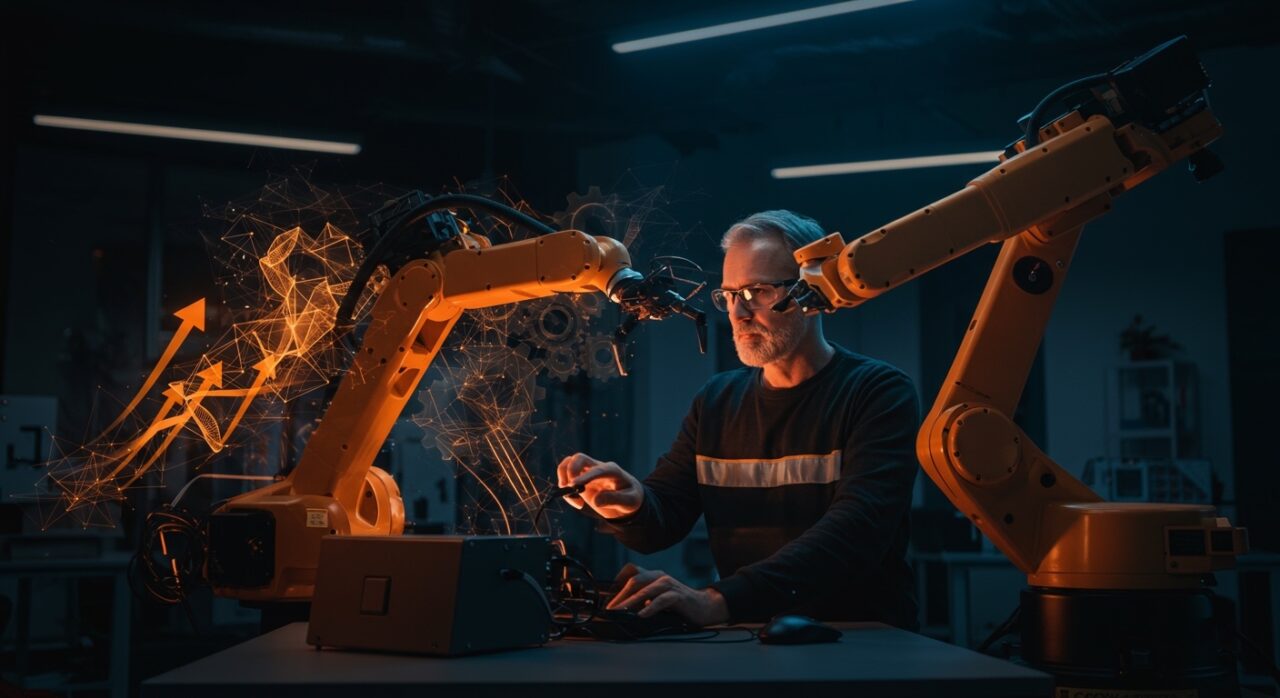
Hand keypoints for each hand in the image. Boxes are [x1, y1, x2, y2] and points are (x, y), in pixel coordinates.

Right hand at [556, 452, 643, 518]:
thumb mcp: (630, 502)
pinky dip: (565, 489)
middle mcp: (599, 468)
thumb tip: (595, 501)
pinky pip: (567, 477)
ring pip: (569, 462)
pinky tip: (577, 503)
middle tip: (569, 487)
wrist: (627, 499)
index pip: (598, 470)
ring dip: (563, 476)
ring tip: (569, 495)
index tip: (574, 485)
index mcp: (613, 471)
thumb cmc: (631, 499)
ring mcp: (588, 472)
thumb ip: (615, 500)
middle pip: (579, 458)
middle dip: (570, 470)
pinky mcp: (581, 479)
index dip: (586, 476)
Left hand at [606, 563, 728, 625]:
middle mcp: (660, 577)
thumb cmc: (680, 605)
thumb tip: (623, 609)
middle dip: (620, 595)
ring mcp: (670, 585)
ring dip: (631, 601)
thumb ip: (644, 599)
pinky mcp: (679, 595)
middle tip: (610, 609)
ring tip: (620, 612)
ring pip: (646, 589)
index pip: (631, 575)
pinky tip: (642, 615)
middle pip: (635, 581)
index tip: (608, 600)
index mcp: (654, 576)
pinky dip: (650, 607)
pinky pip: (662, 600)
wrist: (705, 606)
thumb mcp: (658, 599)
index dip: (618, 585)